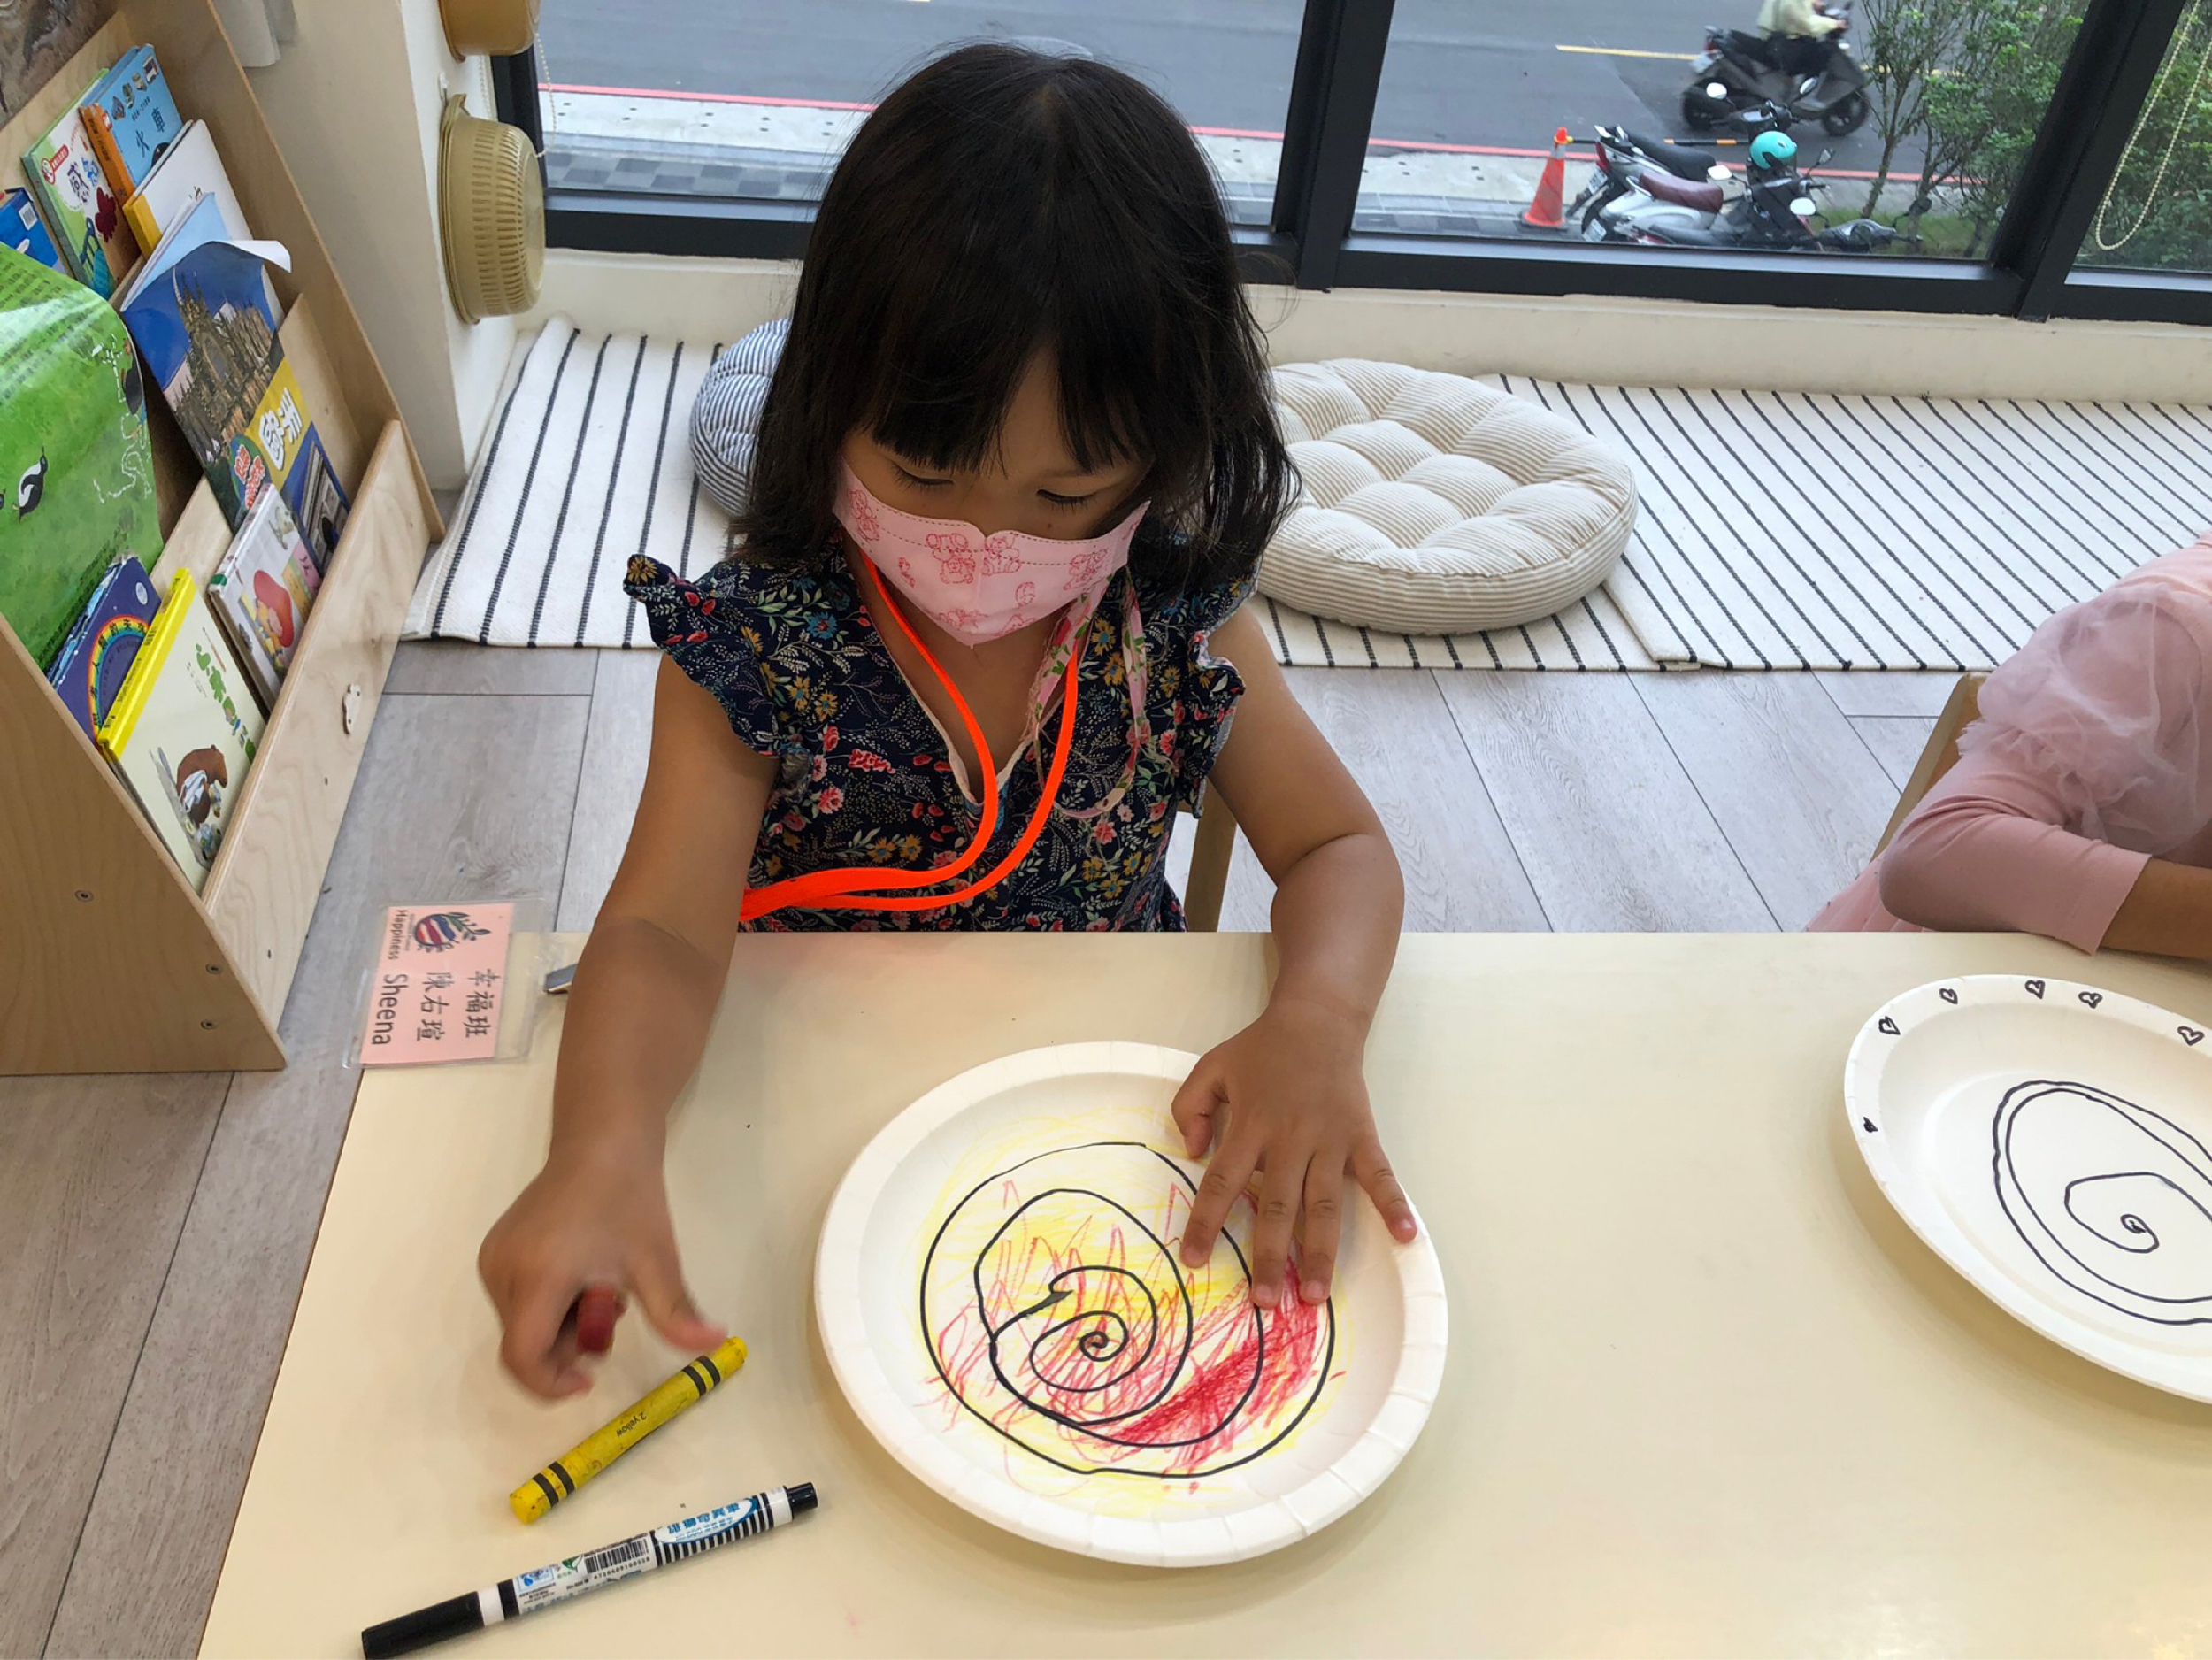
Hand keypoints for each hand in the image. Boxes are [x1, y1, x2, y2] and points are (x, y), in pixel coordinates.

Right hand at [478, 1131, 724, 1397]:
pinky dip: (548, 1305)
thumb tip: (715, 1344)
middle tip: (612, 1305)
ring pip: (522, 1324)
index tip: (589, 1379)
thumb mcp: (657, 1261)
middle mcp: (501, 1270)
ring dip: (562, 1324)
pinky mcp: (494, 1251)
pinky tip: (579, 1274)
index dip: (551, 1383)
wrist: (602, 1141)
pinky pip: (516, 1302)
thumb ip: (677, 1312)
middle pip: (526, 1342)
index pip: (522, 1356)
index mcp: (537, 1276)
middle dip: (570, 1344)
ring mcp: (493, 1259)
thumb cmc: (630, 1198)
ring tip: (599, 1282)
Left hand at [1171, 1001, 1416, 1308]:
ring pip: (1324, 1204)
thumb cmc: (1261, 1049)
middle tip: (1265, 1302)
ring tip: (1314, 1294)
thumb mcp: (1210, 1067)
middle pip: (1278, 1207)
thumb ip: (1189, 1108)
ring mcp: (1330, 1140)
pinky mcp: (1361, 1135)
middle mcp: (1290, 1139)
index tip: (1194, 1260)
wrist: (1318, 1018)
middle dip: (1270, 1257)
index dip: (1205, 1222)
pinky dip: (1394, 1204)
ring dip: (1321, 1251)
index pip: (1222, 1183)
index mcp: (1251, 1126)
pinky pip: (1379, 1174)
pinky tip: (1406, 1235)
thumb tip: (1189, 1152)